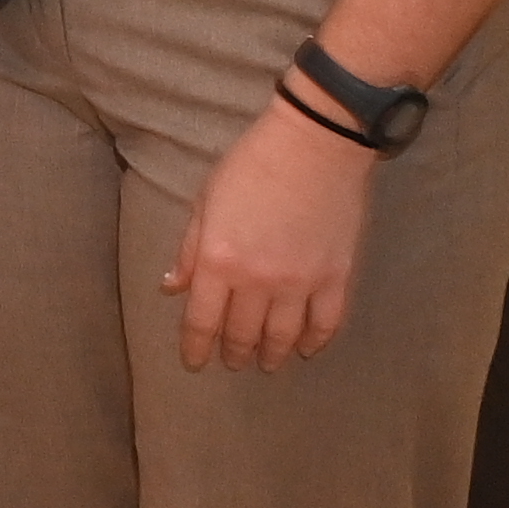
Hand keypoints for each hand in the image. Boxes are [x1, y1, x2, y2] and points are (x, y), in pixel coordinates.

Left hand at [163, 98, 380, 372]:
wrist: (315, 144)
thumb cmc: (252, 166)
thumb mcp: (206, 202)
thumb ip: (191, 250)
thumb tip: (172, 289)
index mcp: (220, 262)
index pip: (201, 322)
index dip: (196, 348)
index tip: (194, 363)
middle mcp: (258, 281)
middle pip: (242, 333)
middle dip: (234, 353)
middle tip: (233, 362)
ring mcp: (301, 283)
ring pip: (284, 337)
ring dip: (273, 355)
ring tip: (266, 363)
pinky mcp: (336, 276)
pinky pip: (326, 323)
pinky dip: (316, 341)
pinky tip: (307, 349)